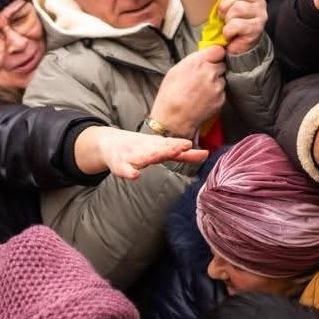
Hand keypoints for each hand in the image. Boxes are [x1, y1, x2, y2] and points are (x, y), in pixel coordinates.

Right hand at [74, 125, 208, 178]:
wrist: (112, 143)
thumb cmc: (144, 147)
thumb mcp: (164, 148)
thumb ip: (185, 154)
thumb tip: (207, 154)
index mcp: (159, 145)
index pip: (170, 145)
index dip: (178, 145)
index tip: (188, 144)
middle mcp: (147, 148)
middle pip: (158, 149)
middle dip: (169, 148)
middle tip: (180, 148)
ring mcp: (133, 156)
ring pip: (142, 157)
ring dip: (151, 156)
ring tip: (159, 156)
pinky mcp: (120, 165)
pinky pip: (124, 170)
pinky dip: (129, 172)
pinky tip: (135, 175)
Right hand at [148, 45, 226, 138]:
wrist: (172, 119)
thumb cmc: (169, 96)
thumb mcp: (175, 71)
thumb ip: (193, 60)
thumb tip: (203, 56)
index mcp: (198, 62)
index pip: (218, 50)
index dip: (215, 54)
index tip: (213, 58)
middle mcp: (210, 72)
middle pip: (222, 64)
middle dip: (215, 68)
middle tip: (204, 76)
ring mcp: (217, 86)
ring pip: (222, 78)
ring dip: (216, 82)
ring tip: (201, 90)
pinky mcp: (221, 98)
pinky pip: (222, 91)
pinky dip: (216, 94)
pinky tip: (204, 98)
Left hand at [208, 0, 267, 54]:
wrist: (239, 46)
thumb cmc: (232, 25)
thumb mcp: (226, 7)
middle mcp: (259, 2)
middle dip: (225, 5)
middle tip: (223, 16)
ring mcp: (260, 14)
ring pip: (238, 8)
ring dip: (228, 19)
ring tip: (228, 25)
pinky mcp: (257, 28)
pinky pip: (237, 24)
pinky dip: (228, 31)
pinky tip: (230, 34)